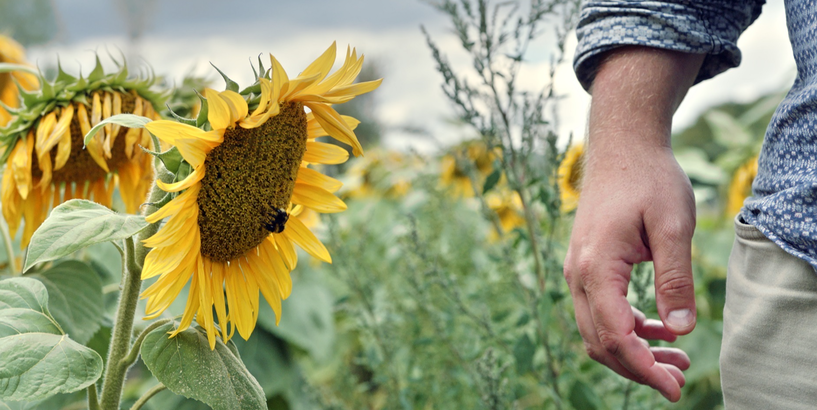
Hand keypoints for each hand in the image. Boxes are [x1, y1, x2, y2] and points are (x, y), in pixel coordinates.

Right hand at [563, 143, 695, 401]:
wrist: (621, 145)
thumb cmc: (648, 179)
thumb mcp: (673, 226)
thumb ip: (675, 279)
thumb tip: (680, 329)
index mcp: (596, 267)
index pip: (615, 335)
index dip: (643, 368)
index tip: (674, 388)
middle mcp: (578, 274)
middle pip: (600, 341)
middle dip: (638, 368)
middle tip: (678, 381)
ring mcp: (577, 270)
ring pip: (596, 330)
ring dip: (631, 351)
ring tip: (675, 360)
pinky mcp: (585, 266)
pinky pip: (597, 310)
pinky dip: (624, 329)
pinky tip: (657, 328)